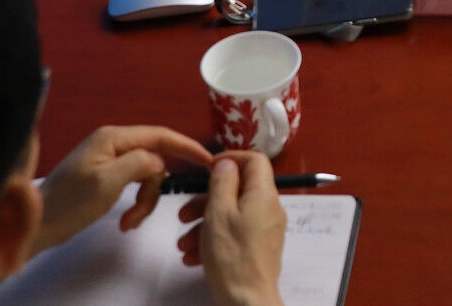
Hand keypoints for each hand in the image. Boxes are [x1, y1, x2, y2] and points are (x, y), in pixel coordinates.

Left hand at [35, 126, 213, 256]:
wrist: (38, 224)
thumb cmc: (70, 202)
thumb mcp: (108, 181)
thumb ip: (140, 163)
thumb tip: (159, 161)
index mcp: (113, 137)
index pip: (160, 135)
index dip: (186, 146)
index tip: (208, 161)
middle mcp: (113, 142)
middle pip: (154, 157)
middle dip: (155, 188)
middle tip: (142, 214)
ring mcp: (108, 159)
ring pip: (145, 174)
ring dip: (144, 200)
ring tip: (130, 222)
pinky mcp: (104, 175)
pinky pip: (133, 183)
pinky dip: (135, 202)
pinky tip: (125, 220)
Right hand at [176, 153, 287, 305]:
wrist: (247, 302)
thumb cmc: (231, 255)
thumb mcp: (219, 213)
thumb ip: (222, 183)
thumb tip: (226, 164)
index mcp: (264, 194)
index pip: (255, 160)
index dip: (230, 159)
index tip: (206, 170)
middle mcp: (269, 209)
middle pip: (237, 190)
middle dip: (206, 201)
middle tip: (182, 215)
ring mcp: (265, 231)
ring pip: (231, 215)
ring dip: (203, 226)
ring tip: (182, 244)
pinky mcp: (258, 250)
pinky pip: (235, 235)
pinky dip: (213, 241)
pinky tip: (192, 257)